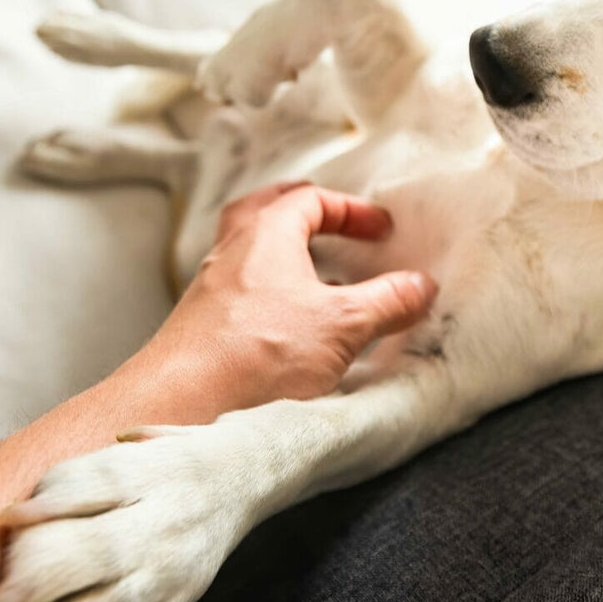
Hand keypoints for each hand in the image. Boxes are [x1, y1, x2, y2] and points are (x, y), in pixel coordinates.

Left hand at [112, 183, 438, 419]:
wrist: (183, 402)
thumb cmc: (257, 352)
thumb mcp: (343, 324)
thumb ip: (388, 301)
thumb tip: (420, 286)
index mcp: (266, 233)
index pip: (310, 199)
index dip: (351, 210)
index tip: (380, 230)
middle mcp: (231, 252)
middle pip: (265, 211)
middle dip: (301, 212)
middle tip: (330, 223)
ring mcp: (210, 289)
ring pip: (248, 253)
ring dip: (283, 257)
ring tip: (315, 279)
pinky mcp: (201, 326)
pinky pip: (239, 294)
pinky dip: (267, 294)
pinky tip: (288, 326)